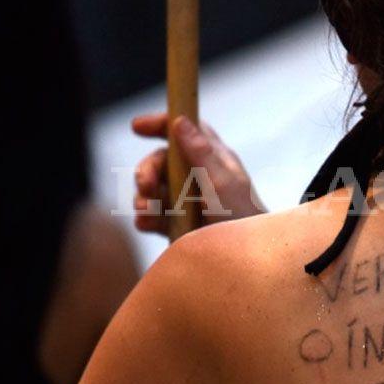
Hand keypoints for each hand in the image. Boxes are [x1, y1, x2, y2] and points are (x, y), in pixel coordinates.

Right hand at [131, 113, 265, 235]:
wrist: (247, 262)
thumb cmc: (243, 219)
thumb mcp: (223, 183)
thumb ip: (201, 153)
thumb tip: (180, 121)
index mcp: (214, 160)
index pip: (186, 131)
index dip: (162, 124)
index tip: (137, 126)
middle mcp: (198, 177)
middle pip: (161, 162)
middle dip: (147, 170)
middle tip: (145, 185)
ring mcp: (186, 201)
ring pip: (152, 189)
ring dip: (143, 197)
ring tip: (146, 209)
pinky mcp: (178, 225)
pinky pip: (152, 216)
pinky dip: (145, 218)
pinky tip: (146, 223)